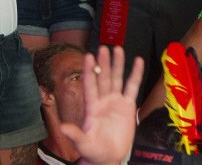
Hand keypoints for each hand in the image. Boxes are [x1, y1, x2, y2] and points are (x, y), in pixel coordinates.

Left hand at [60, 46, 142, 164]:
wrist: (110, 157)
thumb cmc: (94, 151)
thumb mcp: (84, 144)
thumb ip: (75, 135)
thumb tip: (62, 128)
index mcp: (91, 106)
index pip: (89, 84)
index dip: (89, 70)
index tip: (88, 55)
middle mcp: (103, 100)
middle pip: (103, 78)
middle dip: (103, 63)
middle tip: (104, 47)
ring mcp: (115, 101)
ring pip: (117, 78)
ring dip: (117, 64)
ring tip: (118, 49)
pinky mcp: (128, 105)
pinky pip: (132, 87)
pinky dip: (136, 74)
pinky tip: (138, 61)